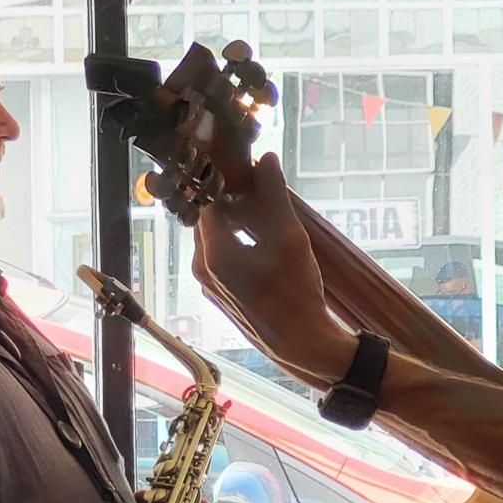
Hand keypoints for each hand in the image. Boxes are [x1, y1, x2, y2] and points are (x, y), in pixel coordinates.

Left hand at [192, 152, 354, 386]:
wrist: (300, 344)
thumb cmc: (295, 292)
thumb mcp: (289, 237)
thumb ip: (273, 194)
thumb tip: (265, 158)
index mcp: (212, 251)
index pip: (206, 198)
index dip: (224, 177)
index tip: (244, 164)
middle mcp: (201, 267)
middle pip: (208, 217)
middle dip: (230, 197)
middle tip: (257, 182)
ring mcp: (208, 283)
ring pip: (215, 237)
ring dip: (235, 219)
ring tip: (263, 208)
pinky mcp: (219, 294)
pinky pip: (220, 257)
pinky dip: (236, 241)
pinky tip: (261, 239)